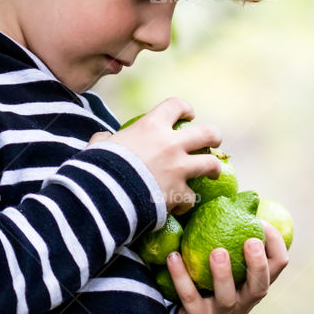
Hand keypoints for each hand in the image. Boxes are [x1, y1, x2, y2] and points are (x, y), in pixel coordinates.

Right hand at [86, 96, 222, 216]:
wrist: (105, 194)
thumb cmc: (99, 166)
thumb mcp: (99, 146)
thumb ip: (106, 139)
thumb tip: (104, 138)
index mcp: (151, 126)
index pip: (176, 106)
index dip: (185, 109)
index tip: (188, 115)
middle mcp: (171, 144)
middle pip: (207, 133)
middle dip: (214, 137)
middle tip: (213, 142)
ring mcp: (179, 169)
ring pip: (211, 164)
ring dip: (214, 168)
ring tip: (214, 173)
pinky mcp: (179, 193)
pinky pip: (191, 197)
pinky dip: (185, 202)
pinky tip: (179, 207)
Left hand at [167, 221, 288, 313]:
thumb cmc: (222, 284)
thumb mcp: (236, 267)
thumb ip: (237, 239)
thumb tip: (238, 196)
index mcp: (258, 283)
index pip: (279, 264)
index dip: (274, 242)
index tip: (260, 221)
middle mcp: (246, 300)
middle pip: (259, 285)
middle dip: (257, 263)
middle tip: (250, 240)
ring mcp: (223, 312)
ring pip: (226, 295)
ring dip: (223, 273)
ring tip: (216, 251)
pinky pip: (189, 296)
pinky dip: (181, 276)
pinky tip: (173, 256)